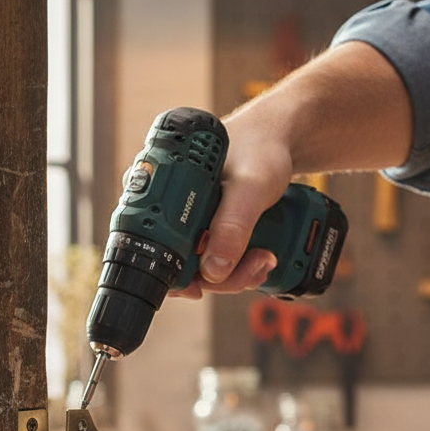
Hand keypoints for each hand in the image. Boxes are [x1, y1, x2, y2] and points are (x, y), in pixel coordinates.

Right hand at [169, 117, 288, 297]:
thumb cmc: (260, 151)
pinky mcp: (212, 230)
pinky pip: (218, 261)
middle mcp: (171, 206)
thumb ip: (233, 226)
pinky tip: (261, 257)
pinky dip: (240, 267)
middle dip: (221, 276)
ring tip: (264, 257)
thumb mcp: (250, 188)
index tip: (201, 288)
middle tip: (256, 263)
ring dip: (237, 273)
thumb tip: (212, 269)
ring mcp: (192, 220)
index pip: (151, 245)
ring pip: (203, 268)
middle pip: (180, 265)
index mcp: (162, 186)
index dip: (176, 275)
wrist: (278, 142)